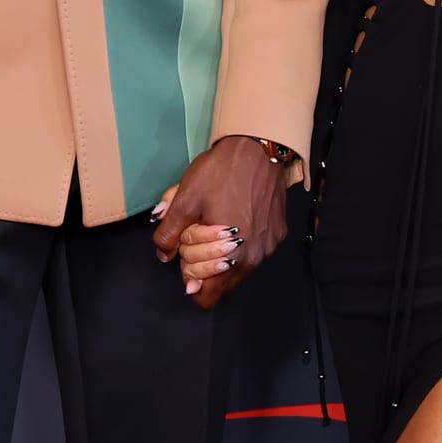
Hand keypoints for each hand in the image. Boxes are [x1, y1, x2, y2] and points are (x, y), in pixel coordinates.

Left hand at [150, 135, 290, 309]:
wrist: (258, 147)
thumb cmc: (221, 173)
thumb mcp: (185, 200)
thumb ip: (169, 234)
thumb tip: (164, 255)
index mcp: (232, 255)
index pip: (207, 295)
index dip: (191, 277)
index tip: (186, 253)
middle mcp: (255, 257)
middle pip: (222, 284)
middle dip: (203, 264)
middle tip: (198, 231)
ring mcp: (269, 246)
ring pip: (237, 268)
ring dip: (220, 253)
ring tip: (214, 221)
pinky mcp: (277, 233)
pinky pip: (253, 250)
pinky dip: (239, 241)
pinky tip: (233, 214)